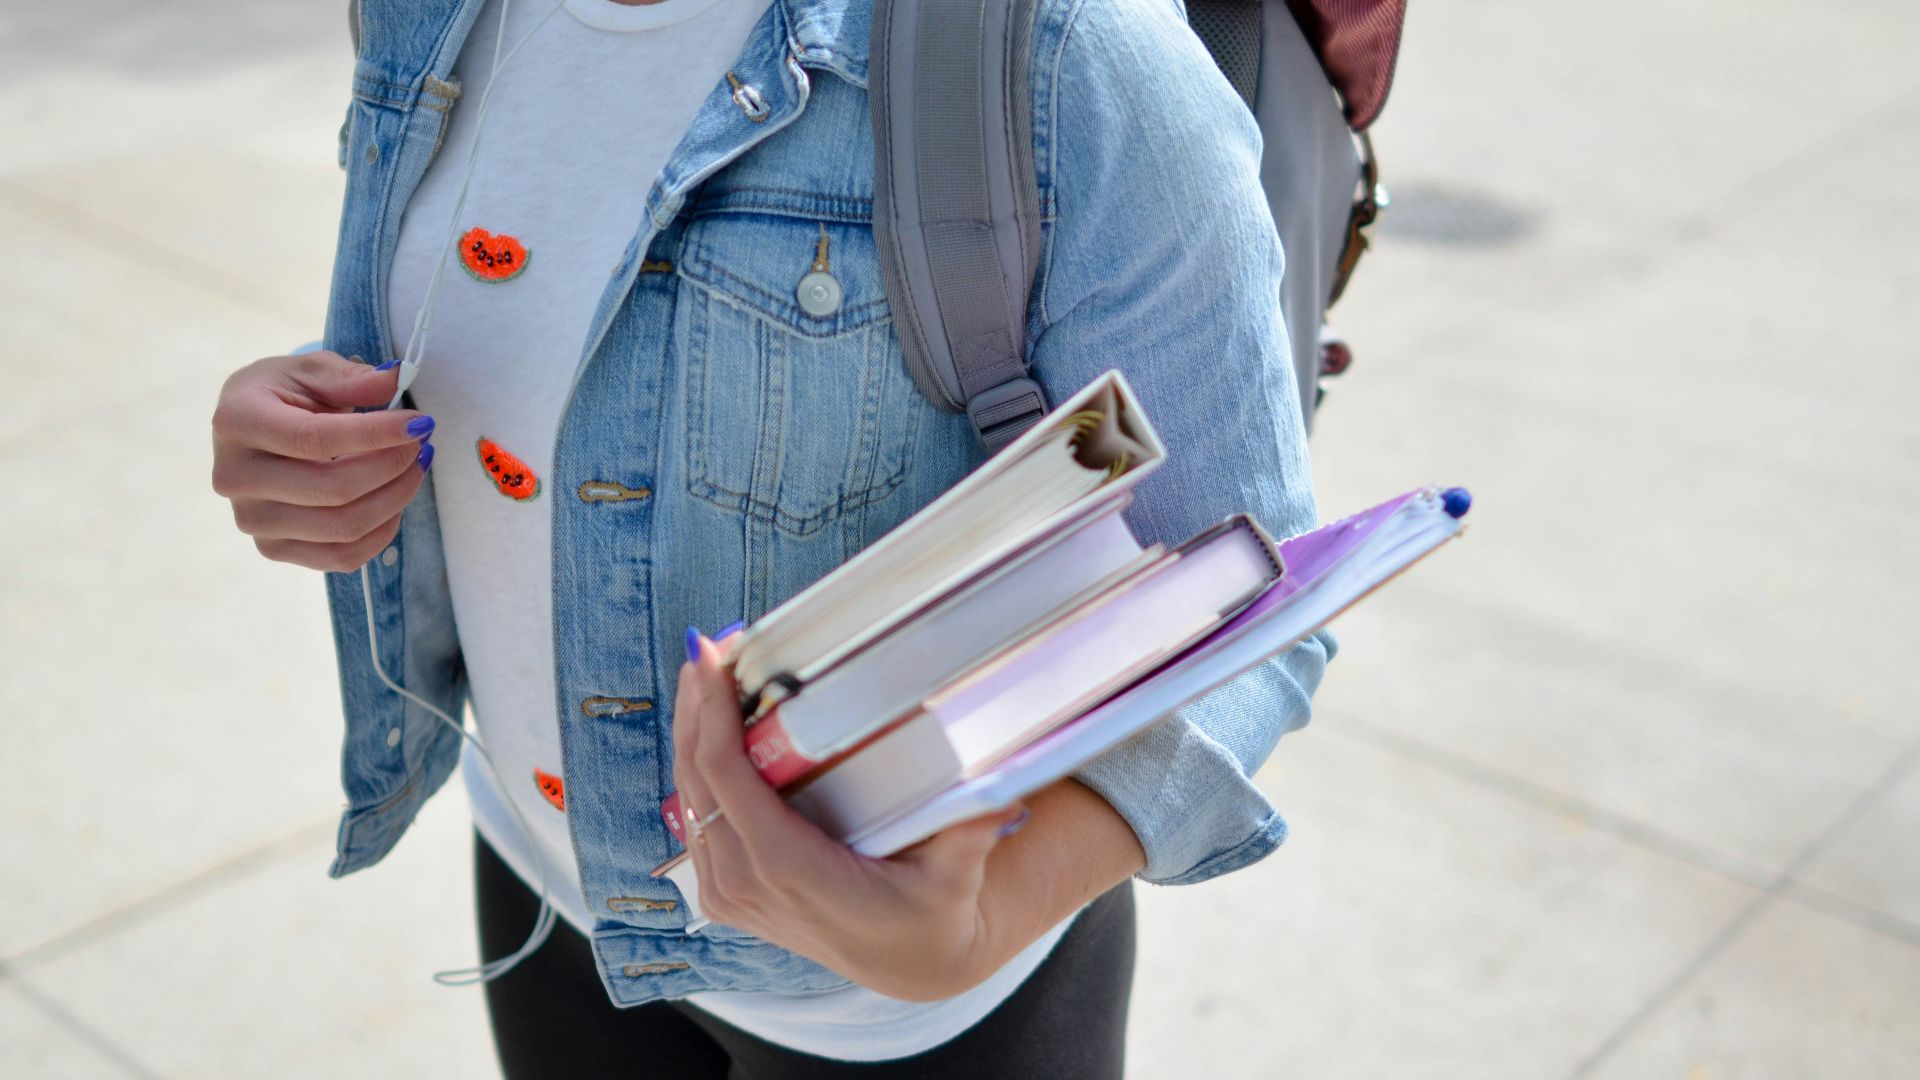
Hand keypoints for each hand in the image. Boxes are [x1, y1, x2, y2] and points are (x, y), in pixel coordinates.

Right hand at [211, 352, 434, 571]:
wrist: (250, 430)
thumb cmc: (282, 394)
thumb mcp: (310, 371)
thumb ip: (351, 378)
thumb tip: (395, 379)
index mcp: (237, 422)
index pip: (315, 438)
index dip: (376, 434)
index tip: (419, 423)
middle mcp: (235, 477)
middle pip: (333, 490)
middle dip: (392, 466)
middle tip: (421, 445)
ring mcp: (252, 520)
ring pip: (343, 528)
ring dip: (395, 498)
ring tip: (414, 468)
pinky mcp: (272, 548)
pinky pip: (341, 557)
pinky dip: (381, 532)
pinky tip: (394, 502)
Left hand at [671, 629, 1028, 1002]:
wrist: (911, 965)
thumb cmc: (931, 914)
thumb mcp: (956, 877)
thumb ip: (970, 833)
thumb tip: (999, 792)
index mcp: (789, 870)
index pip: (726, 778)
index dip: (712, 713)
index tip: (712, 657)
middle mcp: (746, 884)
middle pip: (695, 778)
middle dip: (695, 706)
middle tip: (707, 646)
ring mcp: (730, 894)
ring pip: (687, 797)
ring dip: (691, 732)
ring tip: (705, 672)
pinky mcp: (727, 894)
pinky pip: (696, 821)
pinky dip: (697, 769)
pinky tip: (708, 727)